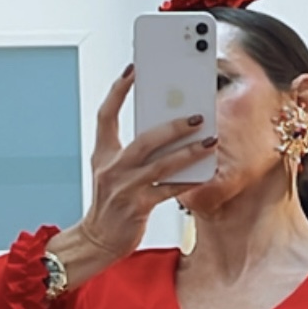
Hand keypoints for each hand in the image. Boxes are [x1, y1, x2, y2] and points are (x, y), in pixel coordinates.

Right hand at [69, 66, 217, 266]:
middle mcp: (111, 168)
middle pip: (144, 139)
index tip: (133, 69)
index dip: (118, 90)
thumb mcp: (112, 171)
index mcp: (102, 153)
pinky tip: (203, 173)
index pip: (106, 114)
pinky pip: (167, 190)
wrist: (98, 239)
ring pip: (161, 165)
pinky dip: (186, 181)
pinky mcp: (137, 207)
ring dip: (188, 152)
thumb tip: (167, 130)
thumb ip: (132, 151)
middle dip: (173, 126)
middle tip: (198, 116)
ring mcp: (124, 188)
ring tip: (209, 143)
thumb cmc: (110, 203)